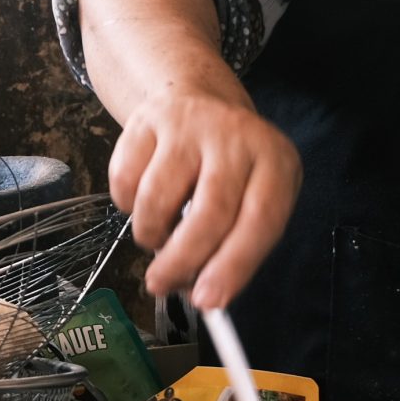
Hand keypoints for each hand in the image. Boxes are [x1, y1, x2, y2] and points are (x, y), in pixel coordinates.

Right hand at [108, 83, 301, 309]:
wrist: (197, 99)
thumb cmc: (229, 168)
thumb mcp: (249, 199)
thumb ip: (232, 247)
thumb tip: (199, 296)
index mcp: (275, 162)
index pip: (260, 220)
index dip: (233, 266)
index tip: (208, 302)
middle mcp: (235, 137)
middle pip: (210, 212)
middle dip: (182, 261)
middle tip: (162, 285)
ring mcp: (189, 125)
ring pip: (158, 198)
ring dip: (150, 233)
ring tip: (156, 235)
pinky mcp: (146, 121)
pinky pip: (124, 179)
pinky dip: (126, 206)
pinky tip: (142, 201)